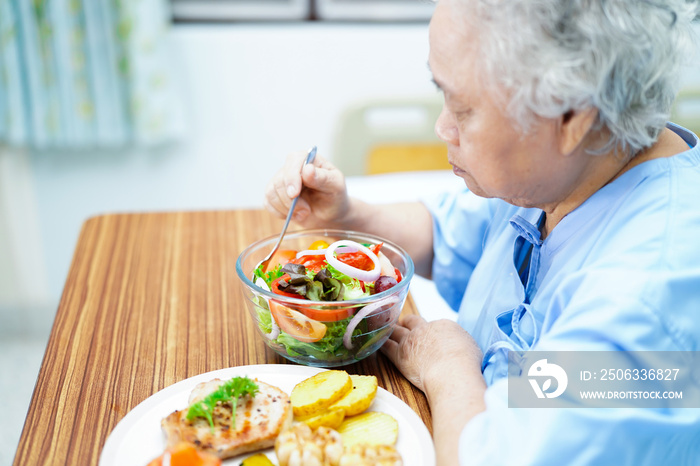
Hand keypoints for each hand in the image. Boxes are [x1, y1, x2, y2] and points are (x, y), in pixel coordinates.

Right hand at [264, 150, 349, 227]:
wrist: (330, 214)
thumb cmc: (335, 196)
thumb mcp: (335, 187)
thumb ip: (323, 178)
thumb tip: (307, 169)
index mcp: (308, 159)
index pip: (293, 161)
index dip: (291, 177)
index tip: (294, 194)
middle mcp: (292, 167)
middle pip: (279, 179)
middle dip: (291, 200)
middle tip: (306, 211)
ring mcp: (282, 180)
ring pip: (271, 192)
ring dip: (286, 208)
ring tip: (304, 213)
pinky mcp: (275, 195)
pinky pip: (268, 203)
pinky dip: (280, 213)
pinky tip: (294, 215)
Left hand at [382, 315, 486, 465]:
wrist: (452, 374)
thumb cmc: (469, 366)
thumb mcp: (475, 351)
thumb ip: (470, 348)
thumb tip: (481, 355)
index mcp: (445, 324)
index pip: (433, 324)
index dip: (428, 329)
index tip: (427, 334)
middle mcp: (426, 328)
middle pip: (411, 320)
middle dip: (406, 322)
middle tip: (399, 324)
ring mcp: (410, 340)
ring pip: (395, 329)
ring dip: (389, 328)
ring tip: (382, 327)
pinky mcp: (399, 354)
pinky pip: (385, 343)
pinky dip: (379, 340)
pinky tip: (373, 339)